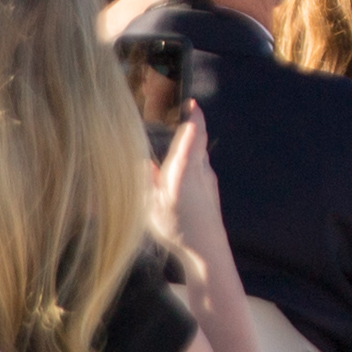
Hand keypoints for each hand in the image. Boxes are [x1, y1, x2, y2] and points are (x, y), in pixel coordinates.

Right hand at [154, 97, 226, 254]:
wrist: (207, 250)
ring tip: (175, 137)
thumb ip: (144, 180)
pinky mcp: (212, 188)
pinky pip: (201, 165)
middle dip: (191, 123)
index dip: (192, 115)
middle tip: (180, 111)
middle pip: (199, 138)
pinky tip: (180, 169)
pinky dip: (192, 159)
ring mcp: (209, 178)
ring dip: (191, 142)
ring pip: (200, 152)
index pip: (192, 133)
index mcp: (183, 169)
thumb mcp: (149, 206)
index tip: (191, 101)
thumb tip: (139, 161)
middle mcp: (200, 168)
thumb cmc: (176, 228)